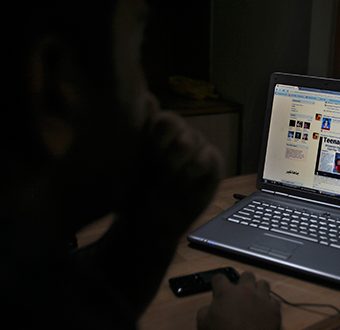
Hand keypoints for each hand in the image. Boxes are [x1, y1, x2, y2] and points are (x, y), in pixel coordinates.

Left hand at [127, 110, 222, 233]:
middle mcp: (180, 132)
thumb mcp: (127, 158)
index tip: (141, 160)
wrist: (149, 222)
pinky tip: (180, 187)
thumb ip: (135, 127)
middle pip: (174, 123)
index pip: (159, 114)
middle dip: (159, 152)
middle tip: (153, 174)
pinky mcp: (213, 162)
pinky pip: (204, 158)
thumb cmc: (134, 191)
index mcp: (157, 127)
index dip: (150, 137)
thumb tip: (148, 98)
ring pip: (188, 142)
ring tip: (164, 183)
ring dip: (171, 167)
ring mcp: (198, 146)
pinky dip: (188, 175)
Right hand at [197, 272, 280, 329]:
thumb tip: (212, 305)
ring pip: (263, 283)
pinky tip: (264, 311)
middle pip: (246, 275)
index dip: (218, 283)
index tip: (218, 288)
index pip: (220, 277)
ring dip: (258, 289)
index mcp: (226, 293)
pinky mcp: (274, 310)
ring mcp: (262, 299)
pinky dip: (269, 304)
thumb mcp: (203, 325)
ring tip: (254, 300)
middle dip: (242, 281)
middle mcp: (245, 291)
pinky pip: (274, 300)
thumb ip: (206, 309)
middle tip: (239, 293)